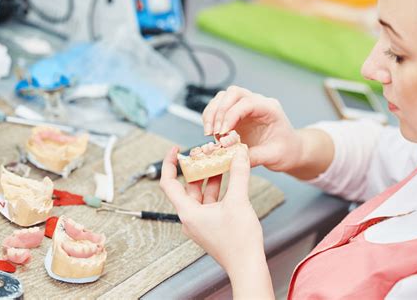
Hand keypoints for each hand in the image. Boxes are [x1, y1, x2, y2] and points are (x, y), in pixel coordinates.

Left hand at [159, 146, 263, 272]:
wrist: (248, 266)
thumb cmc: (238, 242)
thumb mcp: (238, 201)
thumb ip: (238, 174)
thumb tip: (239, 155)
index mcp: (188, 212)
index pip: (168, 184)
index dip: (169, 164)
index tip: (175, 150)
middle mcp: (190, 218)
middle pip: (187, 187)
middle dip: (196, 169)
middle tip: (205, 153)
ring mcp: (200, 223)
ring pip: (200, 194)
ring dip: (209, 178)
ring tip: (219, 162)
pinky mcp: (210, 226)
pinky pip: (209, 202)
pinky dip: (217, 190)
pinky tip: (228, 180)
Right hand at [202, 86, 298, 171]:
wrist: (289, 151)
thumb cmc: (286, 151)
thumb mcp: (274, 157)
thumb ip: (254, 156)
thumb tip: (231, 157)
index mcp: (270, 109)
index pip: (247, 102)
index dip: (231, 115)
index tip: (223, 133)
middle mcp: (257, 103)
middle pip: (233, 93)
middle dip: (219, 111)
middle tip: (214, 132)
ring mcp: (245, 107)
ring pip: (223, 97)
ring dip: (212, 113)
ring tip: (210, 133)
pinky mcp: (236, 114)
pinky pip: (219, 108)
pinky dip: (211, 118)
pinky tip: (212, 134)